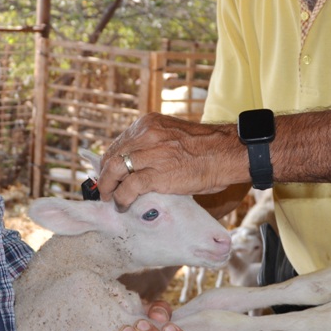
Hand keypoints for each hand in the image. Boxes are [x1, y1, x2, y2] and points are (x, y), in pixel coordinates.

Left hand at [98, 114, 238, 207]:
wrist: (226, 153)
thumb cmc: (206, 148)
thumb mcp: (173, 135)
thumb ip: (155, 143)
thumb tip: (140, 162)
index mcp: (148, 124)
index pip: (119, 143)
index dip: (110, 160)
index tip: (108, 173)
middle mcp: (146, 135)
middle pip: (112, 156)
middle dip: (105, 175)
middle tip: (104, 189)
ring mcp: (150, 154)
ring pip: (115, 170)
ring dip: (108, 187)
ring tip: (109, 198)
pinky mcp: (156, 174)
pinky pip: (129, 188)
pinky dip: (121, 199)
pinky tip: (122, 206)